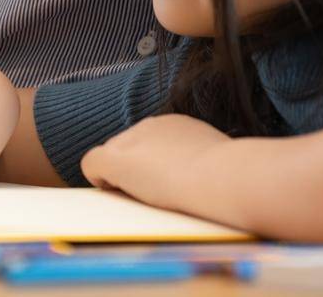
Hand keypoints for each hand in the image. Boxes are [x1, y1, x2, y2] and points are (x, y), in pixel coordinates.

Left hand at [81, 113, 228, 207]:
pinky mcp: (115, 159)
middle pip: (130, 148)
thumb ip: (209, 162)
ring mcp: (132, 140)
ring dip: (121, 176)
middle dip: (135, 168)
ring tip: (142, 196)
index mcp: (178, 126)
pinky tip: (110, 189)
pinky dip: (98, 177)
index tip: (168, 181)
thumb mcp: (222, 162)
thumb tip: (210, 175)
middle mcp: (152, 126)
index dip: (155, 164)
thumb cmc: (229, 176)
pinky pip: (93, 164)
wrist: (220, 176)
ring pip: (113, 157)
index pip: (154, 143)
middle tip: (153, 193)